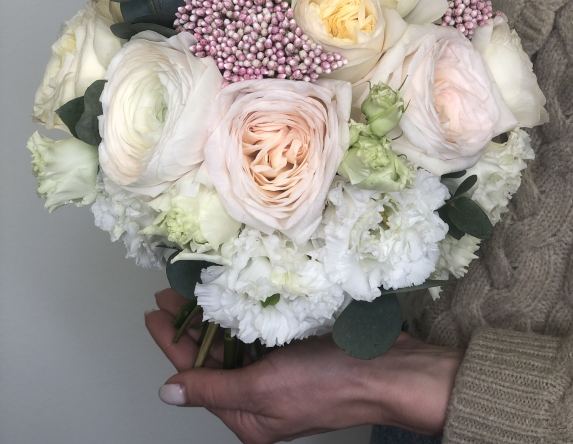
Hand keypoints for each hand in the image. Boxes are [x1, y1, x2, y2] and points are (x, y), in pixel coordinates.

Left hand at [146, 289, 463, 443]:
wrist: (386, 369)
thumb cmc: (328, 384)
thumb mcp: (263, 390)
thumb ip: (214, 388)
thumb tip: (170, 393)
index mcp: (246, 414)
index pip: (195, 375)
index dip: (170, 342)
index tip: (153, 313)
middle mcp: (257, 395)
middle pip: (211, 356)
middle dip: (188, 326)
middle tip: (169, 294)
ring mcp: (276, 369)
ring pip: (232, 341)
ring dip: (212, 316)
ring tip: (191, 290)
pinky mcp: (292, 348)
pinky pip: (256, 330)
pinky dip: (240, 314)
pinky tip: (228, 296)